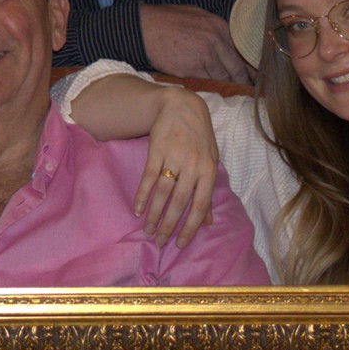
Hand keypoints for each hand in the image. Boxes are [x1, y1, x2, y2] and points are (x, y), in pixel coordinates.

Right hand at [133, 85, 219, 245]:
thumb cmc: (199, 138)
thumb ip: (208, 191)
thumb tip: (208, 222)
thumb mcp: (210, 162)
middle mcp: (193, 166)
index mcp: (208, 171)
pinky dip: (142, 194)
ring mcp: (175, 157)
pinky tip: (138, 209)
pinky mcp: (157, 149)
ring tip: (147, 230)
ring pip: (163, 192)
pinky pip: (149, 176)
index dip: (190, 227)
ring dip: (154, 214)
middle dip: (169, 225)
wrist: (182, 106)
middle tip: (160, 242)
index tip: (179, 243)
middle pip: (180, 202)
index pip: (200, 205)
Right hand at [139, 4, 248, 82]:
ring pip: (222, 79)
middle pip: (237, 70)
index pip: (242, 53)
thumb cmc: (166, 20)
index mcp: (220, 27)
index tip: (251, 78)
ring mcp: (205, 57)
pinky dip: (208, 88)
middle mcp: (216, 41)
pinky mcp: (192, 70)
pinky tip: (210, 93)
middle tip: (245, 93)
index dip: (247, 68)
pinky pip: (206, 83)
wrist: (143, 29)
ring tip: (228, 96)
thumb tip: (225, 44)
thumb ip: (213, 30)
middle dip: (241, 82)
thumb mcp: (196, 16)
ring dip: (224, 87)